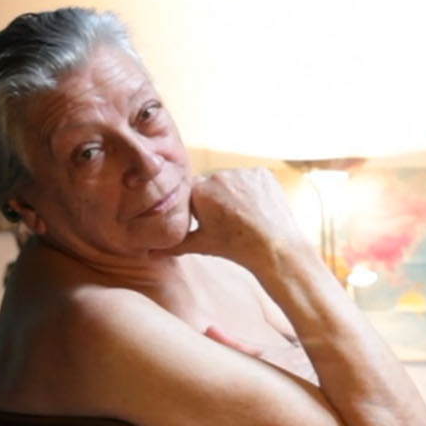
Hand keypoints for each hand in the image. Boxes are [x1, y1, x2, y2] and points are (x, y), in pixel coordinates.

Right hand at [155, 168, 312, 268]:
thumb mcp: (202, 245)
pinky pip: (253, 177)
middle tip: (229, 220)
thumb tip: (151, 253)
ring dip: (235, 192)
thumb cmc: (237, 247)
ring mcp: (243, 172)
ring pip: (233, 179)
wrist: (275, 248)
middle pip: (212, 183)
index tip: (208, 219)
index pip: (192, 191)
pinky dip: (254, 189)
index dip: (199, 206)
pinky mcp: (263, 172)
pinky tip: (258, 207)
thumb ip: (175, 244)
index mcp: (200, 190)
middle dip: (217, 198)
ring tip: (245, 215)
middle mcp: (219, 175)